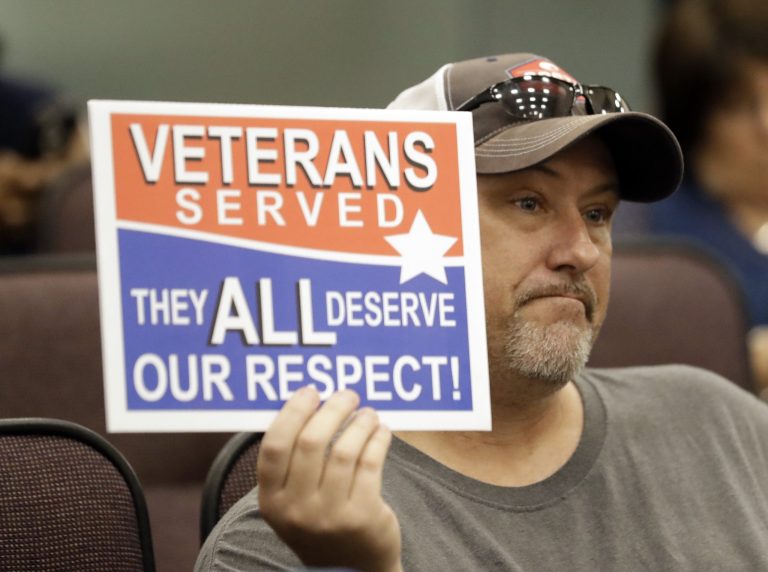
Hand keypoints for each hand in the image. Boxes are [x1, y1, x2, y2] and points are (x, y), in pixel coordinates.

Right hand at [257, 387, 402, 571]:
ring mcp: (329, 516)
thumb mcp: (294, 501)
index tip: (311, 392)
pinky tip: (381, 430)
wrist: (353, 570)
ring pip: (343, 450)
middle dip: (331, 409)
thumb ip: (293, 461)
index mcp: (272, 501)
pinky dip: (377, 440)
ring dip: (359, 423)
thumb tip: (308, 402)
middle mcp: (296, 510)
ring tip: (367, 413)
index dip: (292, 412)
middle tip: (346, 394)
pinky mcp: (361, 517)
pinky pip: (369, 464)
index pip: (275, 446)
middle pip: (310, 442)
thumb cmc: (322, 521)